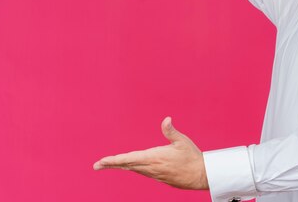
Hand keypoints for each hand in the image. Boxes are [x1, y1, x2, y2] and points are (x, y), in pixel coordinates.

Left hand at [93, 116, 208, 189]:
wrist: (200, 175)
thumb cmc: (192, 157)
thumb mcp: (182, 141)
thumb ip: (171, 131)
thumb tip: (166, 119)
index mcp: (154, 157)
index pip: (129, 159)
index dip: (114, 160)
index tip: (102, 161)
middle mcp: (151, 167)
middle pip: (127, 165)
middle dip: (111, 164)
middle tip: (96, 165)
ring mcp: (154, 174)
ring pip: (133, 169)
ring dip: (120, 165)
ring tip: (109, 163)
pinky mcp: (158, 177)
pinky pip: (141, 171)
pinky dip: (131, 168)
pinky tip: (128, 166)